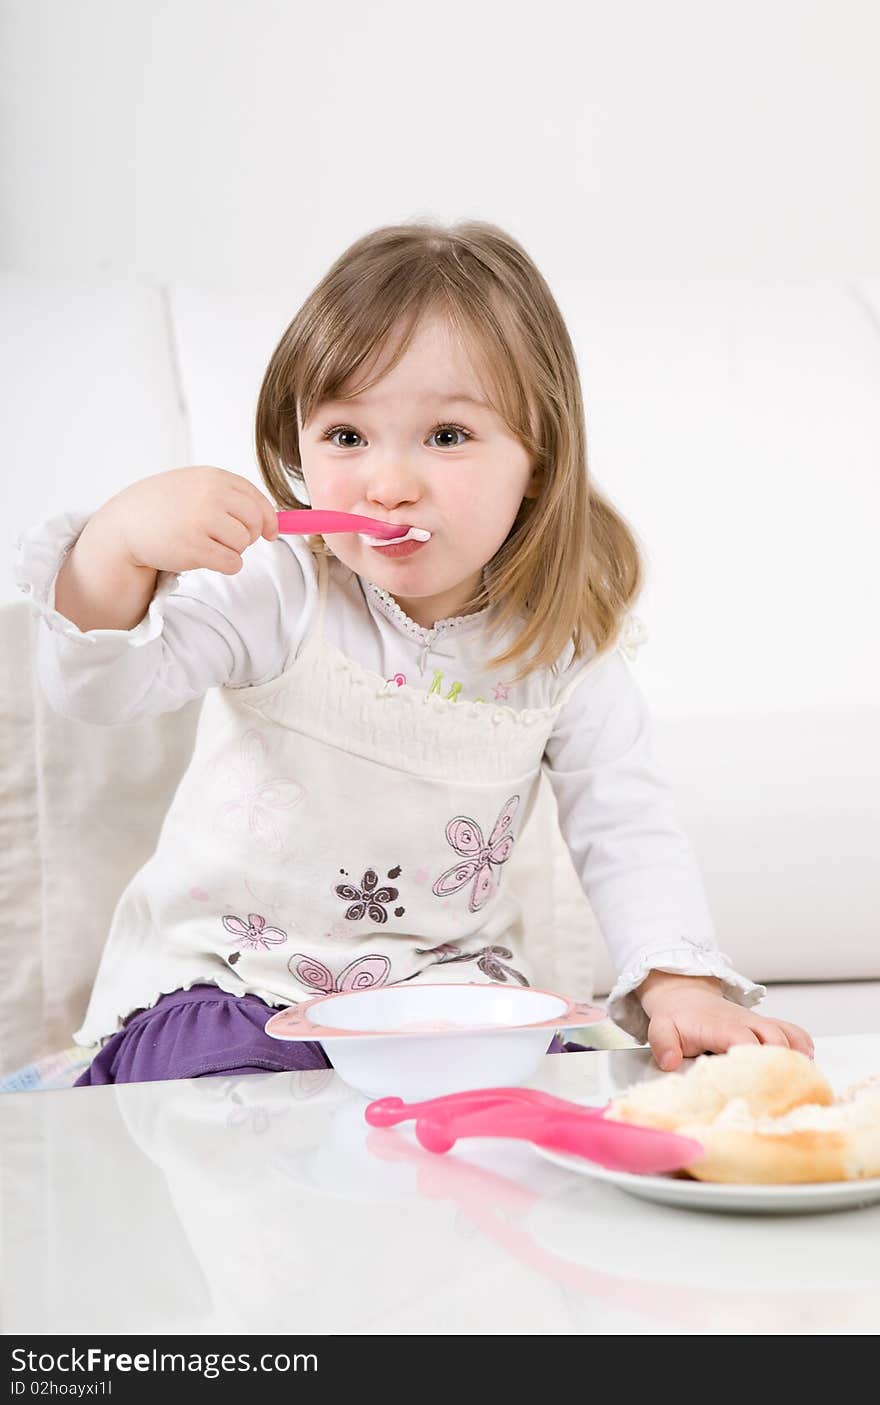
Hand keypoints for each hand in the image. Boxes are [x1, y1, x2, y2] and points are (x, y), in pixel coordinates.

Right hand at [94, 466, 278, 575]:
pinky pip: (232, 563)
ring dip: (232, 550)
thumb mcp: (196, 486)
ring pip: (243, 543)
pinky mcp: (196, 548)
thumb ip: (229, 496)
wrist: (126, 523)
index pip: (257, 500)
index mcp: (214, 478)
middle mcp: (211, 495)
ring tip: (208, 544)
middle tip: (227, 540)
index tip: (269, 533)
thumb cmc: (164, 506)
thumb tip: (272, 521)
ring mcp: (203, 521)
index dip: (268, 520)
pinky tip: (206, 557)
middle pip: (254, 522)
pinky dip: (226, 565)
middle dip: (247, 536)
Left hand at [635, 971, 814, 1071]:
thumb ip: (663, 1045)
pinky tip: (807, 1061)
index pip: (745, 1041)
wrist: (683, 995)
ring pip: (787, 1033)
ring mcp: (757, 1024)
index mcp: (721, 1027)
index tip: (763, 1083)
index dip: (756, 1059)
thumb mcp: (661, 1029)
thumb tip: (670, 1063)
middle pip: (774, 1037)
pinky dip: (802, 1043)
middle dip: (783, 1061)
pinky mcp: (763, 1026)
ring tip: (806, 1080)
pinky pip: (791, 1030)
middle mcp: (744, 1023)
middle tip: (789, 1090)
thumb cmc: (676, 1016)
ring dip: (798, 1054)